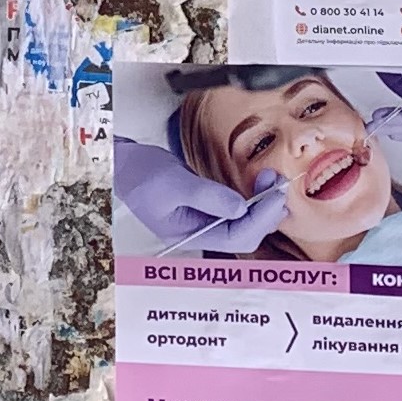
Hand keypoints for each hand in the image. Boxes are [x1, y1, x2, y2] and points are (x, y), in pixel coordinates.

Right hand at [114, 140, 289, 249]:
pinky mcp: (206, 205)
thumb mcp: (174, 182)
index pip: (235, 237)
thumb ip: (207, 196)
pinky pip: (236, 209)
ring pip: (243, 222)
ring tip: (271, 180)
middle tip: (279, 184)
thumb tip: (242, 207)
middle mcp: (200, 232)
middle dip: (265, 212)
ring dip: (261, 204)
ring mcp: (203, 220)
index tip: (276, 196)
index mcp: (189, 235)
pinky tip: (258, 183)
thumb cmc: (140, 174)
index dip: (260, 218)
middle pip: (244, 234)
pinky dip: (251, 197)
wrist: (122, 163)